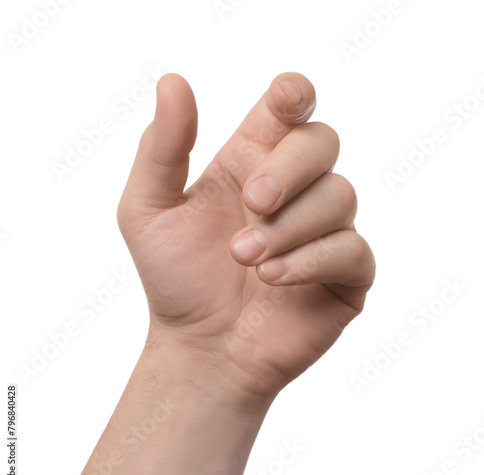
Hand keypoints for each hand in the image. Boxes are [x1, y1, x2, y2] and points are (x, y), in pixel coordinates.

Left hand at [117, 72, 374, 408]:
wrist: (201, 347)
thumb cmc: (175, 279)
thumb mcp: (147, 209)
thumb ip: (161, 148)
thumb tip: (173, 82)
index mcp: (252, 164)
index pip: (290, 110)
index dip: (294, 94)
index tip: (285, 101)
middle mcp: (294, 191)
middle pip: (322, 142)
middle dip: (290, 169)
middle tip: (252, 204)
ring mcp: (324, 231)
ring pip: (341, 195)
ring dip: (290, 227)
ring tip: (247, 258)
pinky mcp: (345, 273)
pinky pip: (352, 249)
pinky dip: (311, 260)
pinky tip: (273, 278)